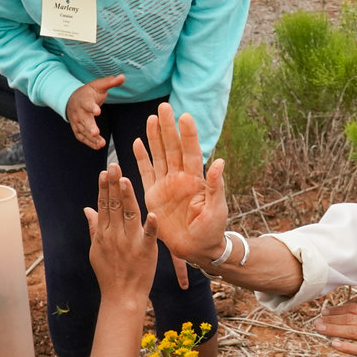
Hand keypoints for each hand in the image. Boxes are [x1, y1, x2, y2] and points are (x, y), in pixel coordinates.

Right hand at [65, 73, 123, 149]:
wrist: (71, 99)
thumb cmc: (88, 92)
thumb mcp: (98, 85)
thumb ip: (111, 82)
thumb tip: (123, 76)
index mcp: (84, 99)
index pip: (87, 103)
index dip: (92, 107)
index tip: (97, 111)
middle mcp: (78, 111)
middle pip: (83, 120)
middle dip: (89, 126)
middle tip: (96, 133)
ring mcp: (76, 121)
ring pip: (83, 130)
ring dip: (91, 138)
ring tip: (101, 143)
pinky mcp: (77, 129)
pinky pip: (82, 137)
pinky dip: (89, 142)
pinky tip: (98, 146)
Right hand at [85, 165, 157, 308]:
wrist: (122, 297)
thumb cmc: (109, 273)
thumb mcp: (96, 249)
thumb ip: (94, 227)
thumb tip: (87, 208)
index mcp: (104, 234)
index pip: (103, 205)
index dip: (104, 188)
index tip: (105, 171)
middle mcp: (115, 236)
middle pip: (114, 206)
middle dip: (114, 185)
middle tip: (114, 165)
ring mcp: (130, 243)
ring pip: (128, 215)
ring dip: (127, 197)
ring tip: (126, 179)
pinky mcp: (146, 252)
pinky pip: (148, 236)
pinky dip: (150, 225)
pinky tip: (152, 213)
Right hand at [131, 102, 228, 263]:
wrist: (195, 249)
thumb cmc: (211, 230)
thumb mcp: (216, 209)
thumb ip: (215, 186)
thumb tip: (219, 162)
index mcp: (195, 180)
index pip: (191, 152)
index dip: (188, 134)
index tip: (185, 116)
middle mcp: (180, 178)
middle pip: (172, 148)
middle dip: (168, 127)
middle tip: (163, 107)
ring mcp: (166, 185)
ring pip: (159, 155)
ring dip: (154, 137)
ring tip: (151, 119)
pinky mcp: (154, 195)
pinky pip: (146, 172)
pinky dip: (142, 158)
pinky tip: (137, 142)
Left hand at [316, 302, 356, 356]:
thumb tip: (355, 317)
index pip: (356, 309)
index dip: (339, 309)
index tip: (327, 311)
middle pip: (351, 319)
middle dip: (332, 319)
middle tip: (318, 320)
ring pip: (352, 332)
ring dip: (333, 330)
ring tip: (321, 329)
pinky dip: (346, 346)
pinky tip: (335, 344)